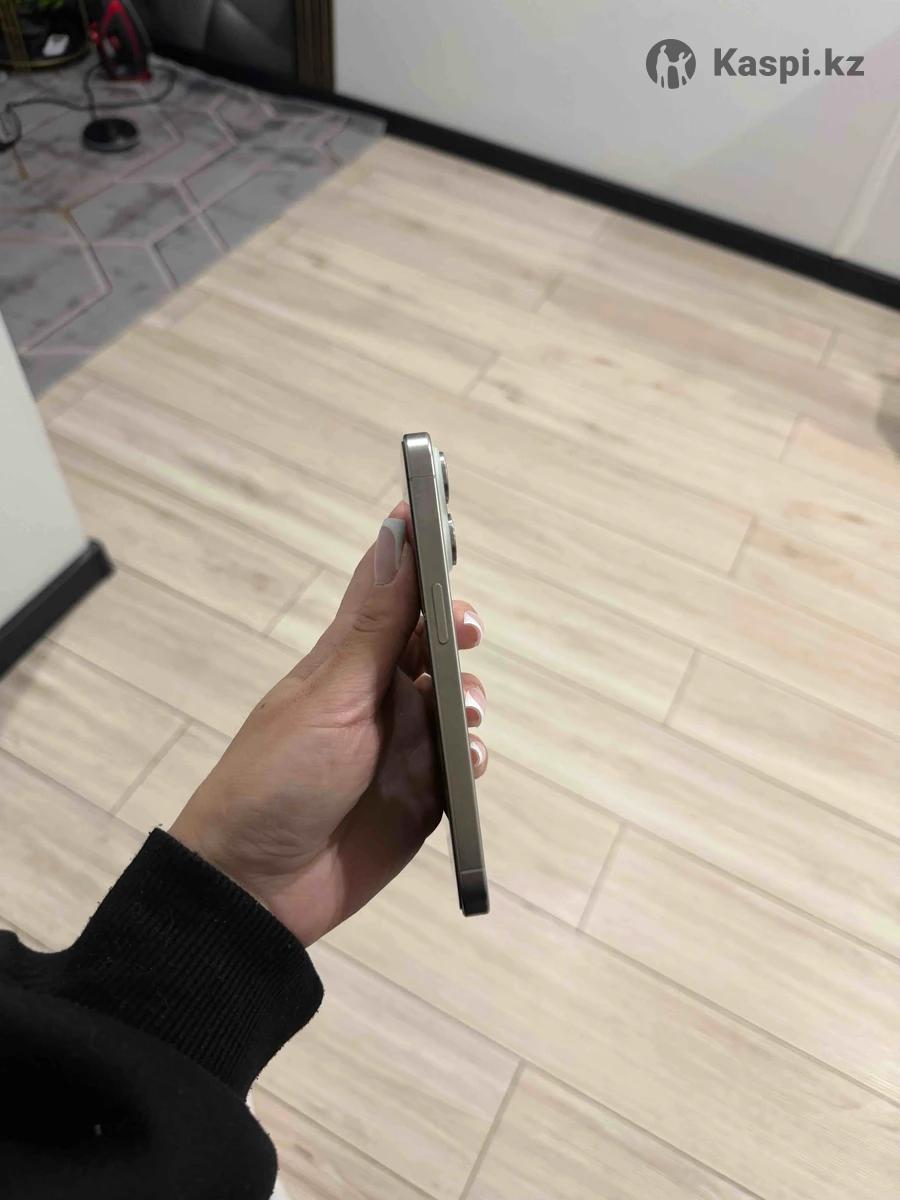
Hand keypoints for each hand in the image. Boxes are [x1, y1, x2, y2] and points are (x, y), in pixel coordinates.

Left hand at [169, 503, 487, 945]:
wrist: (258, 887)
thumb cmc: (278, 778)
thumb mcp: (332, 696)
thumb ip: (375, 624)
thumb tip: (394, 532)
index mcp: (347, 662)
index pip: (387, 589)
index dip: (414, 552)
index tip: (440, 513)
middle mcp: (378, 695)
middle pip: (433, 643)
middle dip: (458, 631)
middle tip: (466, 633)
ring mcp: (402, 746)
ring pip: (456, 701)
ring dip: (470, 698)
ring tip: (463, 715)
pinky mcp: (422, 796)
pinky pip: (463, 764)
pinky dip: (472, 757)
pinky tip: (465, 763)